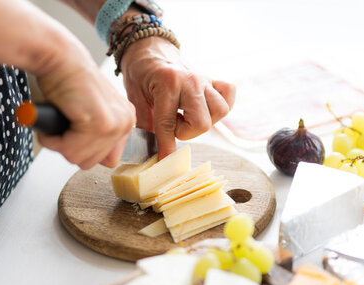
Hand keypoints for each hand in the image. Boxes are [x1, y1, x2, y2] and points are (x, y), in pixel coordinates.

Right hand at [35, 45, 135, 169]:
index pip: (108, 160)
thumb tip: (90, 159)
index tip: (73, 131)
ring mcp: (115, 124)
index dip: (83, 149)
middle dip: (69, 147)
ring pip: (79, 159)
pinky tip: (55, 117)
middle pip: (92, 163)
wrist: (59, 57)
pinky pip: (70, 149)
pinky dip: (53, 138)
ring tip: (58, 118)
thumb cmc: (66, 82)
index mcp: (125, 120)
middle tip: (61, 123)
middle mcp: (125, 122)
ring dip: (59, 143)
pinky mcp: (100, 123)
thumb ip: (95, 138)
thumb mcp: (89, 114)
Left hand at [120, 37, 235, 158]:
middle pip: (203, 123)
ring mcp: (204, 79)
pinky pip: (229, 95)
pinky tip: (205, 108)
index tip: (164, 159)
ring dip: (204, 120)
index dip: (166, 145)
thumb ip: (144, 122)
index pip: (169, 123)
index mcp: (167, 83)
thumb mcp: (134, 97)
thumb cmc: (140, 72)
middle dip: (187, 132)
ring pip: (220, 111)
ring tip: (187, 116)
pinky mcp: (212, 80)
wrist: (148, 46)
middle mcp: (190, 80)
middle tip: (174, 124)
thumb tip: (152, 149)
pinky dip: (222, 104)